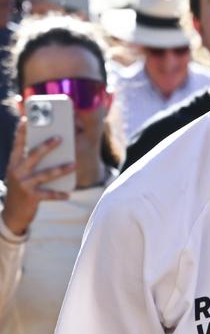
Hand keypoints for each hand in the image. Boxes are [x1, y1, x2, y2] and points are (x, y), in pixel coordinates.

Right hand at [1, 119, 74, 234]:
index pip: (18, 145)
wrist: (12, 213)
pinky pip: (49, 194)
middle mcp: (17, 172)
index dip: (21, 132)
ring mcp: (24, 184)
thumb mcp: (21, 174)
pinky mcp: (31, 197)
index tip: (26, 120)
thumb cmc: (22, 189)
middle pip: (33, 155)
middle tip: (61, 138)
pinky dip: (59, 194)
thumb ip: (31, 163)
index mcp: (14, 164)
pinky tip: (69, 193)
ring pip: (45, 174)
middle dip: (47, 146)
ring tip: (74, 164)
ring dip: (61, 169)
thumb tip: (51, 150)